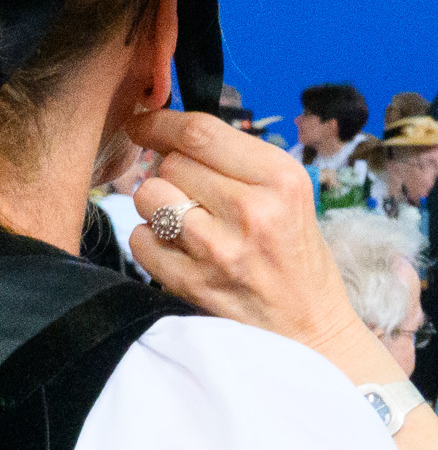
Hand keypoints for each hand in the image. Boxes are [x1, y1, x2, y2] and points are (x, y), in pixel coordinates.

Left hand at [129, 108, 382, 371]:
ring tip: (188, 223)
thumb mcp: (286, 196)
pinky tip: (181, 252)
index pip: (200, 132)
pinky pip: (139, 239)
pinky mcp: (191, 282)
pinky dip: (151, 243)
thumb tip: (167, 134)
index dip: (160, 122)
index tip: (142, 122)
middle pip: (169, 164)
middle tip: (195, 196)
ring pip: (148, 197)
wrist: (309, 327)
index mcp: (280, 178)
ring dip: (157, 206)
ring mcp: (218, 249)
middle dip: (170, 174)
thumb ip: (234, 163)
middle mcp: (251, 209)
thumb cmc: (292, 254)